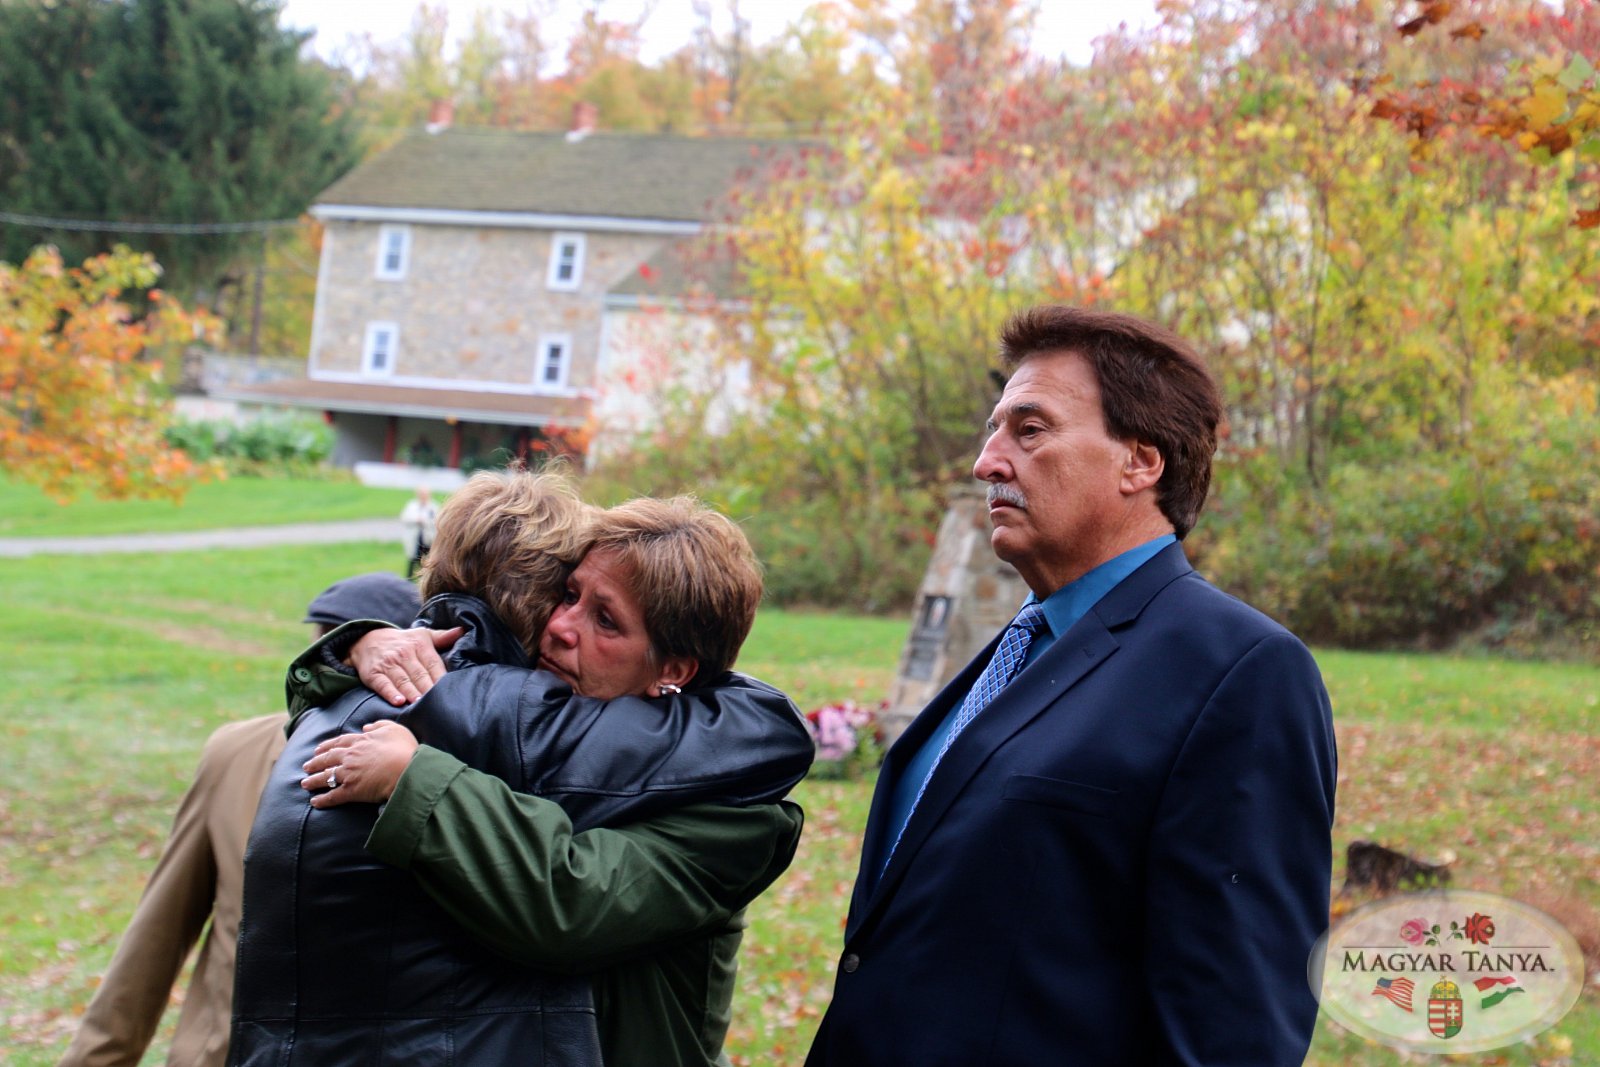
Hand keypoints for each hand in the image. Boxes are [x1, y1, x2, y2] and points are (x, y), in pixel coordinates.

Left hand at [301, 720, 419, 807]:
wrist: (408, 769)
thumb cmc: (405, 749)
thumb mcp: (394, 729)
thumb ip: (379, 725)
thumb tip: (366, 727)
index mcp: (360, 741)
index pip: (338, 742)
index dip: (327, 746)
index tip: (318, 749)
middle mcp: (350, 756)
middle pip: (327, 759)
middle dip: (315, 763)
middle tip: (306, 766)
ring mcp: (349, 774)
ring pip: (325, 777)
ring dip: (313, 781)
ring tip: (305, 784)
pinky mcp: (351, 791)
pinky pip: (332, 796)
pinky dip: (322, 800)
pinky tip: (314, 802)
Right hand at [351, 626, 460, 704]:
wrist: (367, 640)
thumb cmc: (402, 641)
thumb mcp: (422, 635)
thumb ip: (442, 636)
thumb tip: (462, 631)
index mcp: (419, 646)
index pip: (433, 663)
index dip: (441, 677)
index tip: (450, 689)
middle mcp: (404, 655)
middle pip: (419, 674)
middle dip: (428, 688)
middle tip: (437, 701)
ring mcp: (388, 665)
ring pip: (402, 680)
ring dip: (411, 692)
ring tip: (419, 703)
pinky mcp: (374, 674)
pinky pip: (382, 684)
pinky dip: (390, 693)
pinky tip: (398, 701)